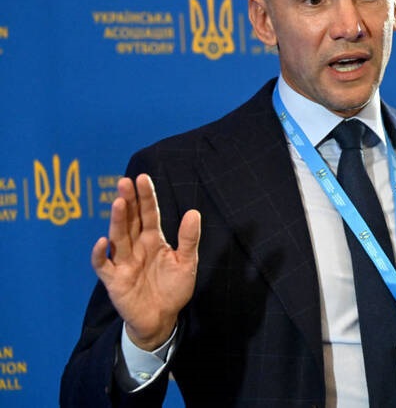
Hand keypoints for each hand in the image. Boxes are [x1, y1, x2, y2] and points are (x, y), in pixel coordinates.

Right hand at [91, 174, 200, 349]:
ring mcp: (123, 262)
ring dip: (116, 220)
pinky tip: (103, 242)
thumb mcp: (186, 262)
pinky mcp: (114, 279)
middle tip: (125, 181)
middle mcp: (136, 247)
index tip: (142, 178)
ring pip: (117, 237)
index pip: (148, 214)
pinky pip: (103, 265)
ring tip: (118, 202)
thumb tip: (193, 212)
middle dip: (128, 201)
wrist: (162, 318)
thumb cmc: (173, 288)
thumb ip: (189, 239)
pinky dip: (100, 254)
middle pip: (130, 220)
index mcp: (153, 240)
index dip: (146, 197)